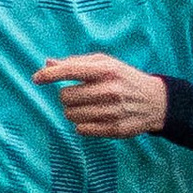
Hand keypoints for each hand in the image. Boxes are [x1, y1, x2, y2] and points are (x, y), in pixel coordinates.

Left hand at [35, 54, 169, 139]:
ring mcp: (113, 112)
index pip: (70, 71)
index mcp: (106, 70)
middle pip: (65, 97)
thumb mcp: (106, 63)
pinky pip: (81, 130)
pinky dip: (82, 124)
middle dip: (67, 96)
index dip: (49, 75)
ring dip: (73, 111)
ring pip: (71, 115)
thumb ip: (76, 63)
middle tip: (79, 94)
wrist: (155, 101)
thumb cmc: (124, 78)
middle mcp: (110, 90)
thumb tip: (47, 63)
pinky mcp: (115, 130)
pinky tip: (94, 117)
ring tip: (87, 106)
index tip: (36, 78)